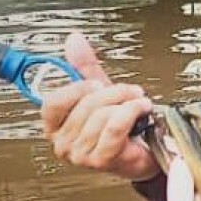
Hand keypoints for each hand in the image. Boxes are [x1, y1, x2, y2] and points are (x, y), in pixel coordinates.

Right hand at [39, 31, 160, 180]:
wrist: (147, 153)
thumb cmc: (122, 128)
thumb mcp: (101, 91)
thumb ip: (85, 67)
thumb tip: (74, 40)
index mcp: (56, 126)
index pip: (53, 103)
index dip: (76, 89)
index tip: (96, 83)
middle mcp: (64, 143)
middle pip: (85, 105)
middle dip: (113, 92)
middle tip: (130, 91)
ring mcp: (81, 154)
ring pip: (102, 114)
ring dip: (127, 104)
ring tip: (138, 105)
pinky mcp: (101, 160)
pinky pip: (115, 126)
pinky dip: (132, 112)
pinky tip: (141, 109)